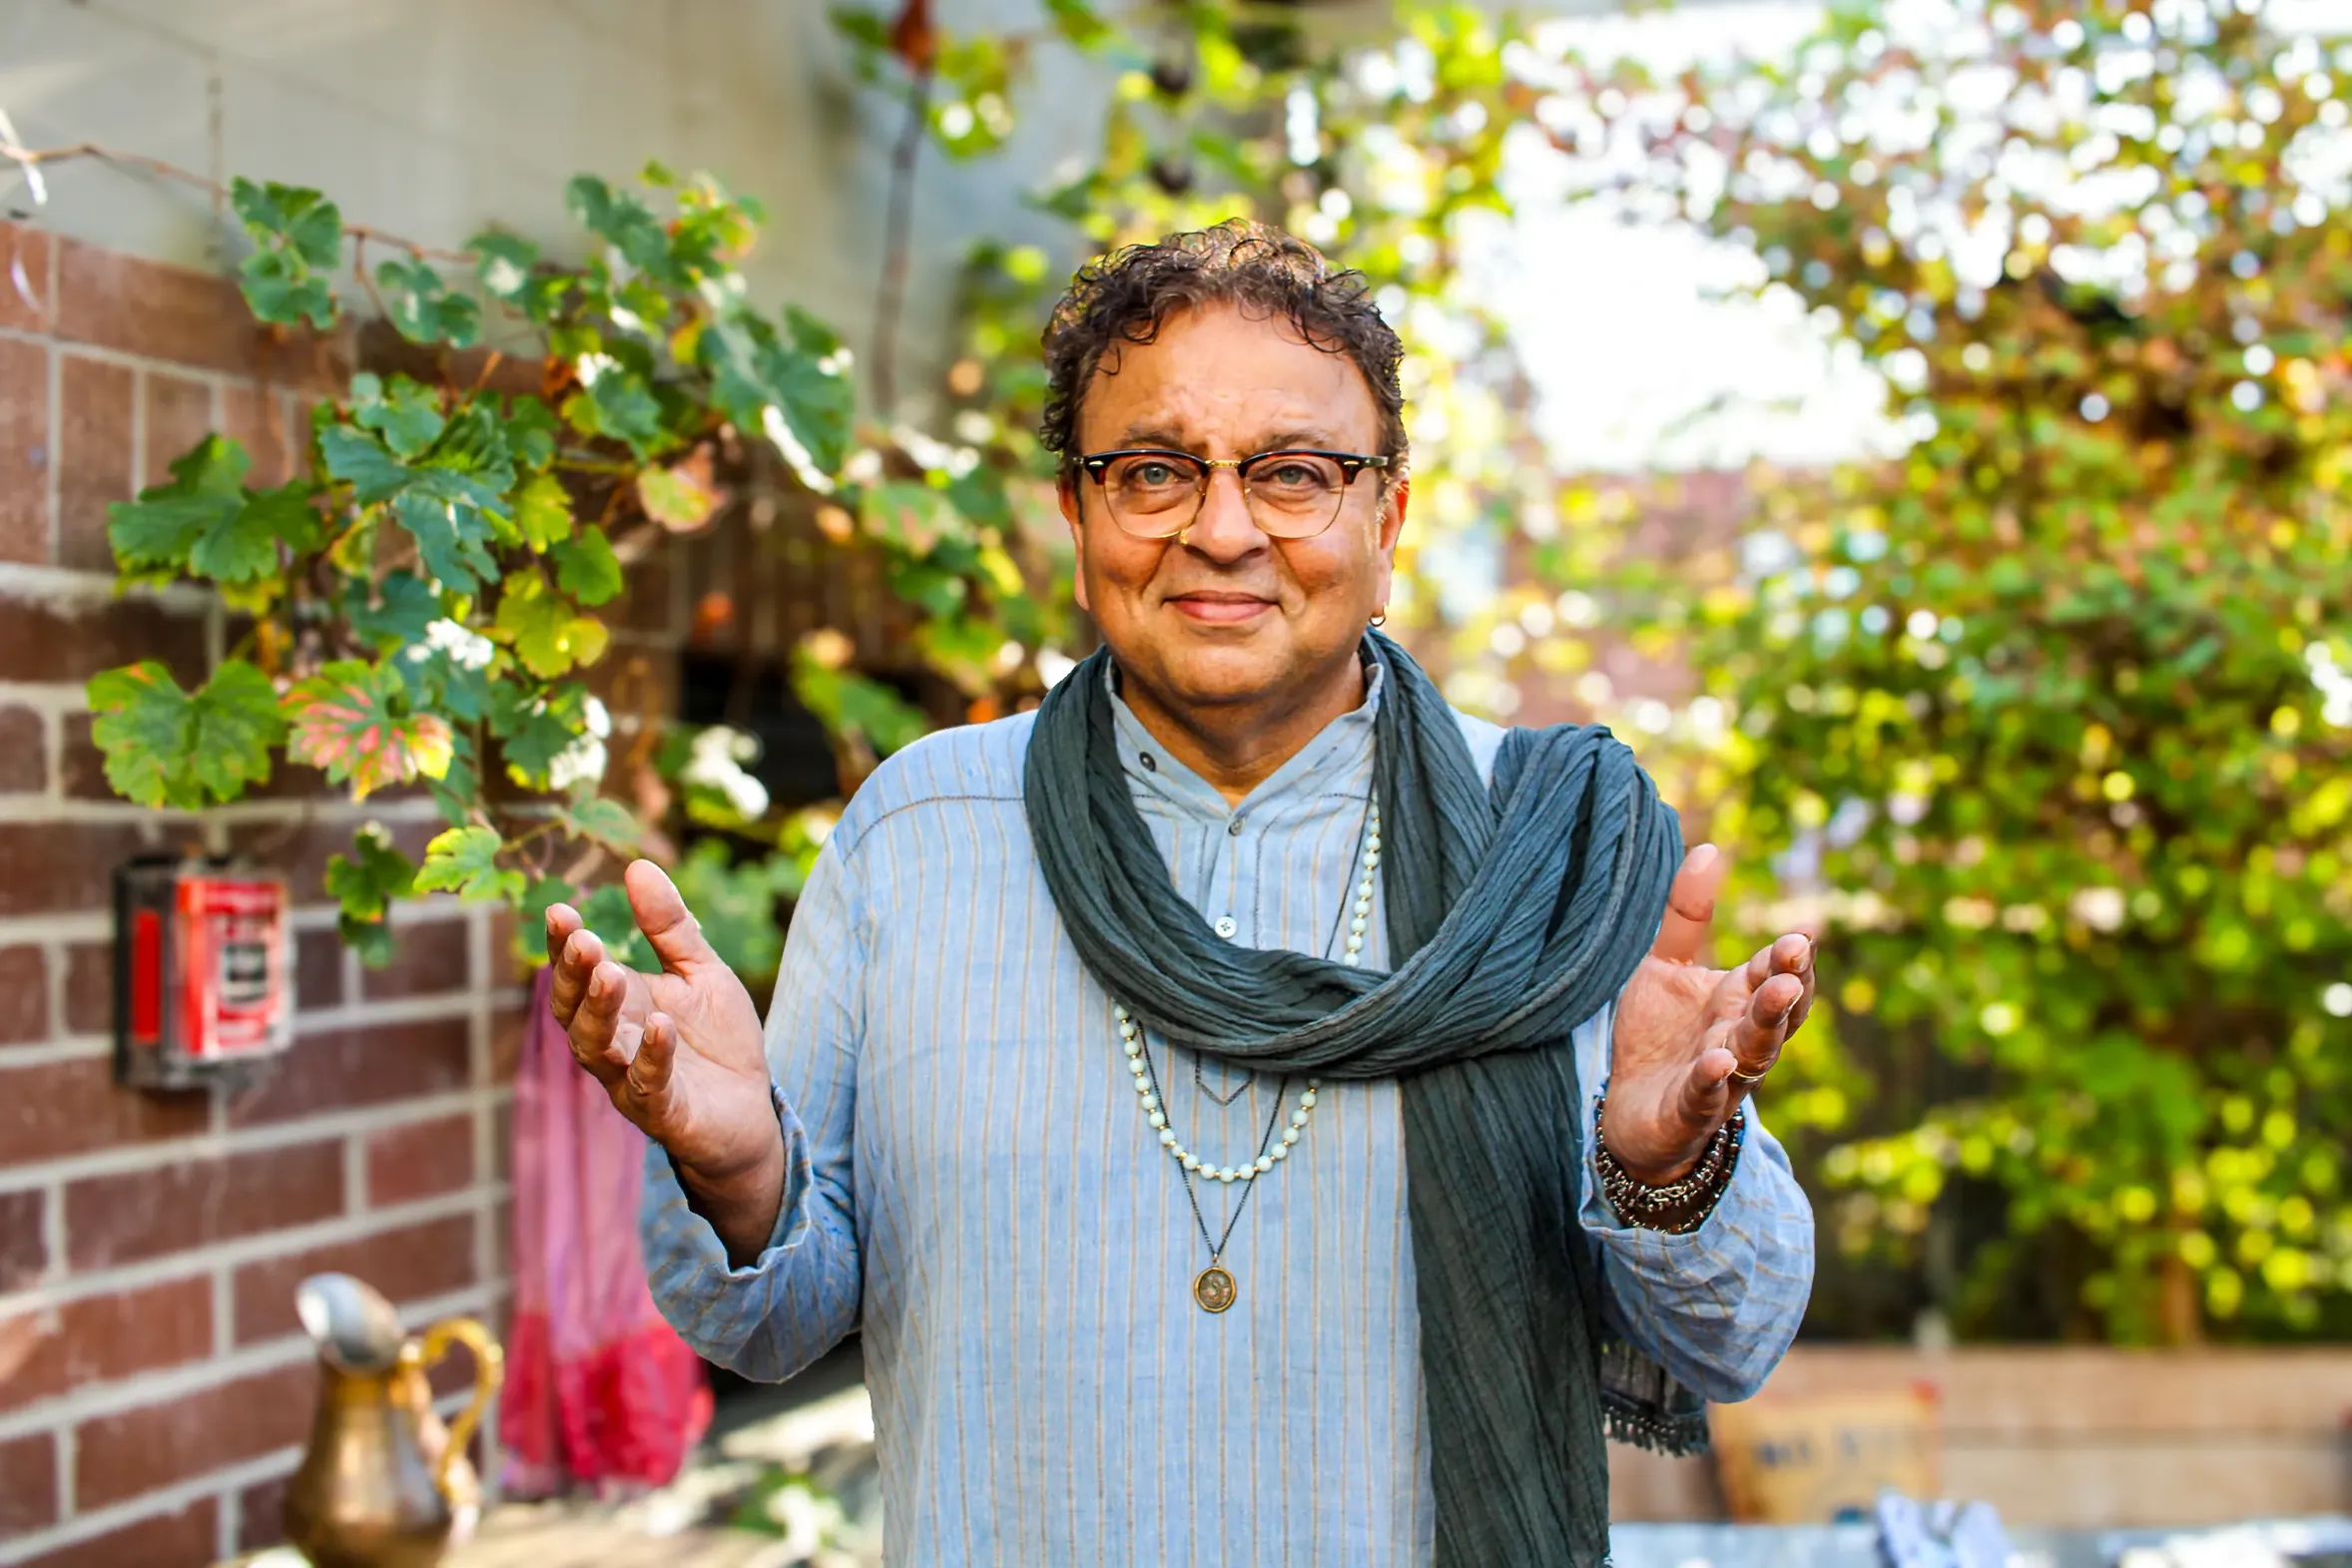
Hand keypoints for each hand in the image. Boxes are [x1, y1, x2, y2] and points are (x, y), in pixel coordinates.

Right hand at [546, 860, 782, 1257]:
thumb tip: (638, 865)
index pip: (576, 972)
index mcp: (617, 1004)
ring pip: (596, 1049)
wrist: (750, 1112)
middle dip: (574, 975)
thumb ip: (671, 927)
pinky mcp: (663, 1111)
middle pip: (573, 1009)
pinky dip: (652, 1057)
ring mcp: (630, 1079)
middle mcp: (611, 1041)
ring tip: (610, 973)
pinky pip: (648, 1086)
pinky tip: (663, 1026)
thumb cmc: (716, 1041)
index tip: (560, 910)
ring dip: (600, 1012)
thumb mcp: (700, 972)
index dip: (563, 944)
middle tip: (583, 940)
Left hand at [1603, 844, 1816, 1183]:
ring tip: (1776, 993)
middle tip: (1797, 954)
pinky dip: (1713, 1080)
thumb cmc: (1657, 1036)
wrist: (1628, 1113)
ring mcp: (1720, 1077)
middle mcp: (1739, 1036)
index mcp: (1738, 999)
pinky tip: (1717, 1061)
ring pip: (1753, 1051)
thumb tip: (1708, 848)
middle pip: (1777, 1011)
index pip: (1777, 973)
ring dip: (1766, 1024)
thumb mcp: (1665, 967)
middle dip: (1789, 983)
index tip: (1806, 930)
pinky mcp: (1688, 1110)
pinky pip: (1705, 1096)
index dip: (1793, 955)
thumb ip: (1686, 915)